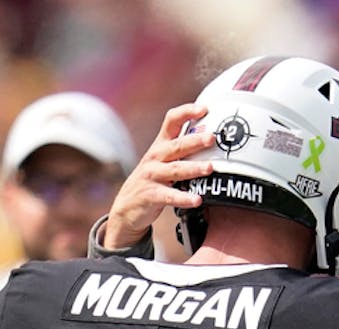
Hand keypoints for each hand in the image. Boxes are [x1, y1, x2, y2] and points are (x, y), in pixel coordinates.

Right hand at [103, 103, 215, 248]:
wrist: (126, 208)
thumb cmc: (153, 181)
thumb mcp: (163, 162)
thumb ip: (183, 150)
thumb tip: (211, 136)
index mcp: (161, 145)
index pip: (172, 121)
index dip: (187, 112)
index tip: (204, 109)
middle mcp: (155, 157)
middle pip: (176, 145)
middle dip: (195, 141)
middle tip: (212, 138)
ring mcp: (152, 176)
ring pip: (175, 169)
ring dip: (193, 168)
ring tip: (210, 168)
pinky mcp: (150, 195)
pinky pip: (169, 196)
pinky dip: (183, 198)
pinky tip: (197, 200)